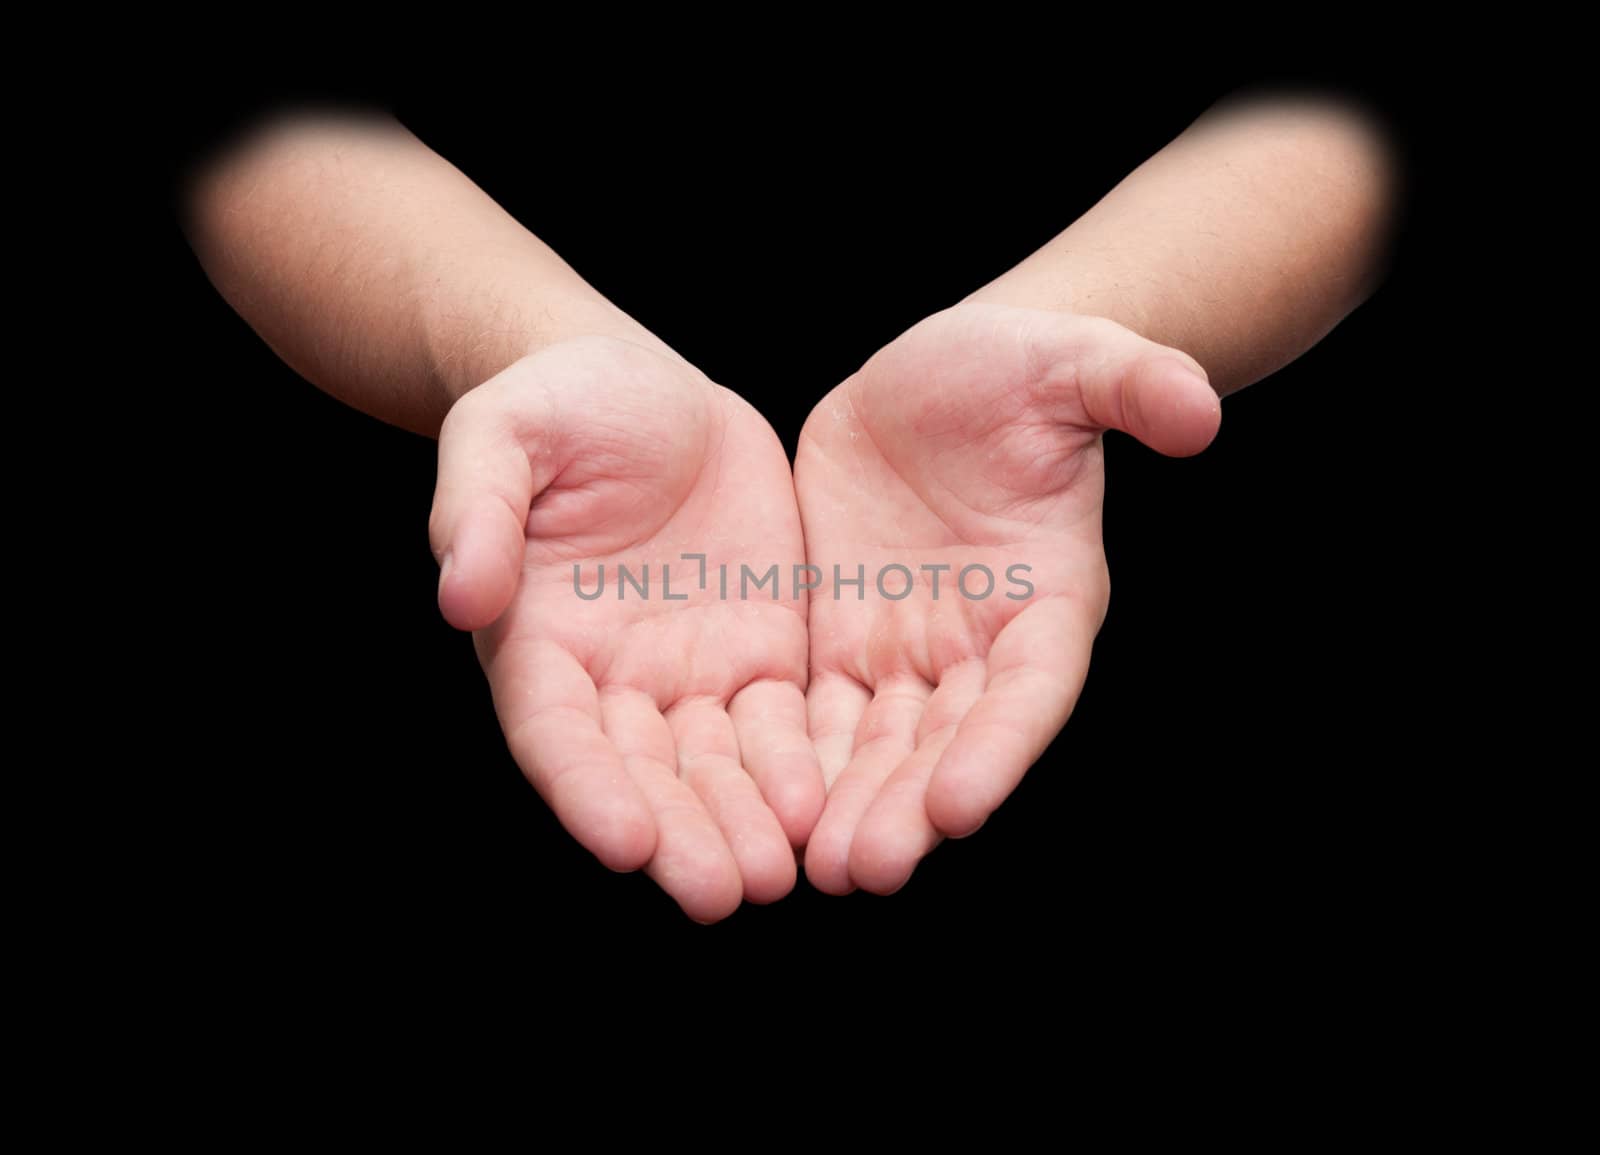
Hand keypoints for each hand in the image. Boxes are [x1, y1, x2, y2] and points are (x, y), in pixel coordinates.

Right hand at [430, 337, 822, 920]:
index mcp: (537, 643)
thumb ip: (478, 512)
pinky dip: (799, 767)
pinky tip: (828, 804)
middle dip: (682, 836)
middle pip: (644, 776)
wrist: (640, 386)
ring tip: (780, 876)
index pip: (557, 735)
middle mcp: (612, 679)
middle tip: (723, 893)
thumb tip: (459, 594)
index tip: (625, 843)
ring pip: (717, 766)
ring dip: (744, 824)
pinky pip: (782, 722)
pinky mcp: (760, 651)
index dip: (588, 791)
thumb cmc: (553, 405)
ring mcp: (689, 672)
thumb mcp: (501, 437)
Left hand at [794, 303, 1219, 893]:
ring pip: (878, 743)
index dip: (998, 749)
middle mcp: (980, 644)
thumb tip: (1199, 415)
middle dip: (908, 806)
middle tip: (866, 868)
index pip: (1030, 690)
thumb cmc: (1020, 370)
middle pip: (948, 741)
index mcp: (1048, 599)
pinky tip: (763, 804)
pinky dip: (796, 758)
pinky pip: (815, 709)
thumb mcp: (1075, 360)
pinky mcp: (841, 637)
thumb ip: (1133, 385)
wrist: (938, 376)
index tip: (957, 807)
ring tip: (815, 867)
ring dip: (849, 804)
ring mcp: (908, 648)